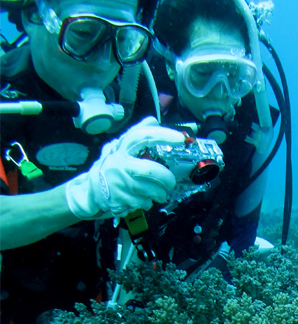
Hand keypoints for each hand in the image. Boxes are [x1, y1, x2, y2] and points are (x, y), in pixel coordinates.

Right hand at [65, 116, 185, 219]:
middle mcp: (119, 164)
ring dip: (160, 193)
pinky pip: (144, 202)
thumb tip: (152, 120)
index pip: (143, 136)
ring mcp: (119, 184)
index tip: (180, 138)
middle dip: (167, 178)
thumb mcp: (120, 148)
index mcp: (121, 148)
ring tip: (159, 193)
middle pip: (152, 170)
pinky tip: (144, 199)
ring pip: (151, 190)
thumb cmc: (111, 167)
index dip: (163, 135)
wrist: (90, 191)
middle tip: (170, 182)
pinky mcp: (120, 200)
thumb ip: (136, 136)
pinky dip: (148, 202)